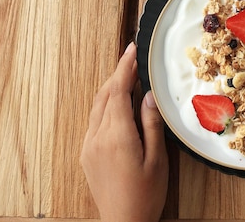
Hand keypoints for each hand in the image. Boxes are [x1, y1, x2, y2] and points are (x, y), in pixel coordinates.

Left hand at [80, 42, 168, 221]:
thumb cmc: (146, 194)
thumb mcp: (157, 158)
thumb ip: (151, 124)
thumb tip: (149, 95)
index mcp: (117, 136)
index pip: (117, 91)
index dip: (125, 67)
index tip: (132, 49)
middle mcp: (97, 137)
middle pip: (104, 94)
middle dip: (117, 72)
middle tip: (132, 56)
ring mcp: (89, 145)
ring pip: (97, 106)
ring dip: (110, 87)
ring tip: (127, 74)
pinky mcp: (87, 153)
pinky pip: (94, 119)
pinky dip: (106, 103)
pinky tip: (117, 102)